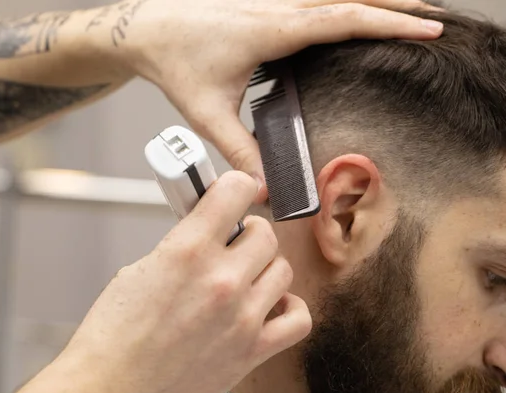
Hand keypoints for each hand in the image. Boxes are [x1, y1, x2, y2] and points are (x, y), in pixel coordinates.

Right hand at [58, 171, 310, 392]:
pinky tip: (268, 304)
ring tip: (244, 276)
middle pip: (264, 232)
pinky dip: (288, 307)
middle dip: (246, 233)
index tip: (234, 192)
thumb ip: (182, 245)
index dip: (235, 187)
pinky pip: (299, 318)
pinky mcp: (252, 350)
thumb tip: (206, 232)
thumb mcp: (138, 270)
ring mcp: (241, 317)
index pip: (236, 190)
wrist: (112, 388)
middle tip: (231, 243)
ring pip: (283, 268)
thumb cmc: (115, 338)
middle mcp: (220, 280)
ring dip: (263, 267)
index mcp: (187, 251)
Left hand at [120, 0, 443, 202]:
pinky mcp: (268, 5)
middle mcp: (278, 7)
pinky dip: (347, 2)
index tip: (425, 30)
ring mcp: (273, 1)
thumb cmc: (175, 62)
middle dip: (397, 5)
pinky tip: (357, 11)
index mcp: (272, 29)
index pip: (343, 21)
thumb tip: (265, 184)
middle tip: (434, 19)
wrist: (148, 30)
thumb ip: (239, 151)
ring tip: (411, 9)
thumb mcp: (208, 114)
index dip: (388, 24)